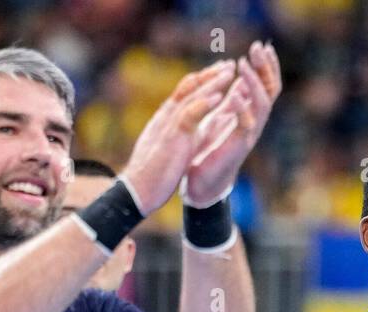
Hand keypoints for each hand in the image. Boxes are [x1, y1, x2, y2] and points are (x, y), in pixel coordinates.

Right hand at [122, 60, 237, 214]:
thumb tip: (192, 130)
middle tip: (229, 64)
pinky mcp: (172, 138)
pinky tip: (219, 97)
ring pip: (191, 96)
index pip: (185, 94)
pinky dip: (204, 104)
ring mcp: (168, 125)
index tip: (219, 74)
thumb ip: (181, 135)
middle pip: (189, 88)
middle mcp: (166, 117)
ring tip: (229, 72)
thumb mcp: (170, 147)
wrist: (138, 191)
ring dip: (212, 83)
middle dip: (210, 75)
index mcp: (166, 120)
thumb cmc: (154, 174)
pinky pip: (190, 116)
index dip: (203, 82)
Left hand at [183, 41, 282, 206]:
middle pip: (271, 90)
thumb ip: (232, 97)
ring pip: (262, 105)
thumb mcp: (221, 115)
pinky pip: (246, 125)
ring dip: (253, 83)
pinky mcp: (239, 147)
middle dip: (265, 68)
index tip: (261, 45)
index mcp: (250, 112)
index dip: (266, 65)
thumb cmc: (210, 149)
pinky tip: (235, 95)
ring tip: (243, 65)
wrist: (203, 183)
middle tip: (257, 47)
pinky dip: (242, 109)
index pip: (267, 84)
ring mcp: (250, 134)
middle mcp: (255, 122)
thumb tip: (236, 73)